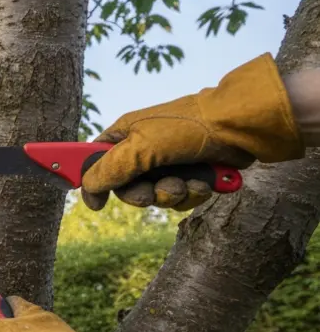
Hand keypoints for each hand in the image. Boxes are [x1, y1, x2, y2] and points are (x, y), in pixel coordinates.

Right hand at [82, 53, 304, 210]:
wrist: (242, 127)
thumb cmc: (189, 127)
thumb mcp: (142, 146)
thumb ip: (111, 168)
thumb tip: (88, 185)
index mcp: (127, 135)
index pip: (96, 161)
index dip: (94, 182)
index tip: (96, 205)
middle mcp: (146, 149)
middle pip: (128, 186)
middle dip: (144, 194)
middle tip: (153, 192)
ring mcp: (170, 162)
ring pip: (157, 195)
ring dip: (173, 194)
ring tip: (188, 182)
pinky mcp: (194, 173)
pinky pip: (182, 197)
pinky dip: (193, 193)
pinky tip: (205, 181)